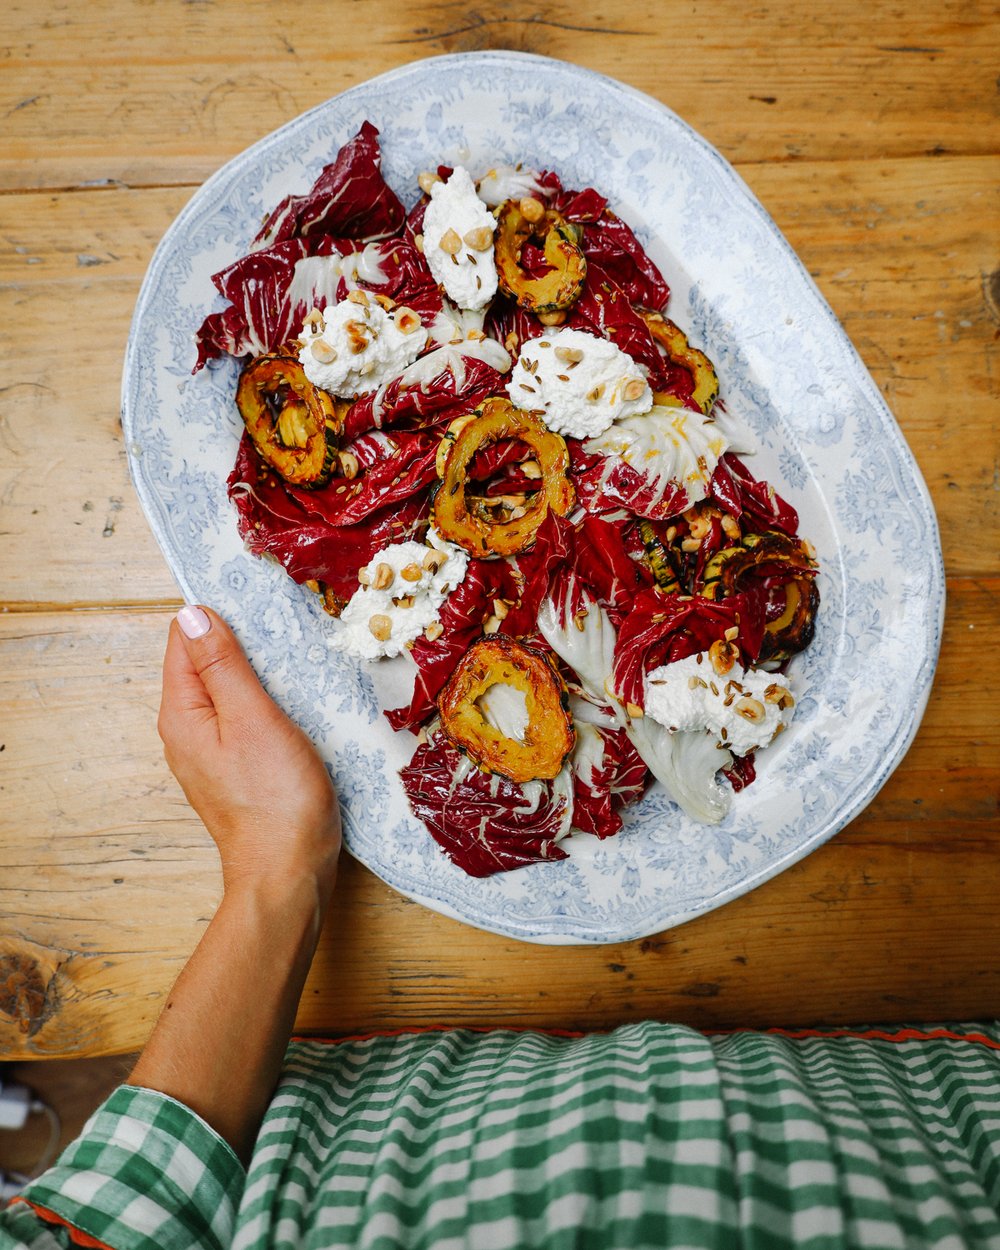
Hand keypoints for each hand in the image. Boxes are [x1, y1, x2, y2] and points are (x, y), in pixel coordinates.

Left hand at [158, 605, 341, 899]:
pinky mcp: (236, 768)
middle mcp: (187, 730)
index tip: (258, 603)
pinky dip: (264, 701)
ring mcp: (210, 752)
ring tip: (293, 658)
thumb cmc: (276, 798)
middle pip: (206, 663)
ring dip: (256, 672)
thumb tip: (193, 614)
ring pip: (227, 691)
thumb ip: (223, 665)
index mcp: (182, 713)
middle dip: (240, 641)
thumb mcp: (252, 718)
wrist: (289, 872)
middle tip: (283, 627)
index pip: (185, 639)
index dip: (219, 616)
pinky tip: (293, 701)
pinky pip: (243, 717)